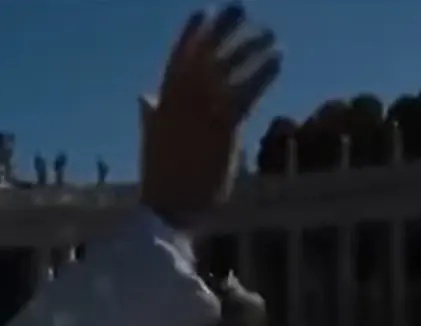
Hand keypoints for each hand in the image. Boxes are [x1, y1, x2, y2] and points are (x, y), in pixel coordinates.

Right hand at [140, 6, 281, 228]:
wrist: (169, 210)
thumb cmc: (163, 179)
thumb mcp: (153, 139)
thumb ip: (151, 114)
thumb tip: (144, 96)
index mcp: (163, 105)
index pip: (177, 59)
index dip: (191, 34)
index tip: (204, 11)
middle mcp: (180, 103)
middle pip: (205, 55)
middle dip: (221, 30)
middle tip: (239, 8)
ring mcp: (200, 114)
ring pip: (228, 70)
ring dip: (249, 48)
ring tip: (269, 35)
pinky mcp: (222, 128)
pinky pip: (246, 93)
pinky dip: (262, 73)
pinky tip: (277, 59)